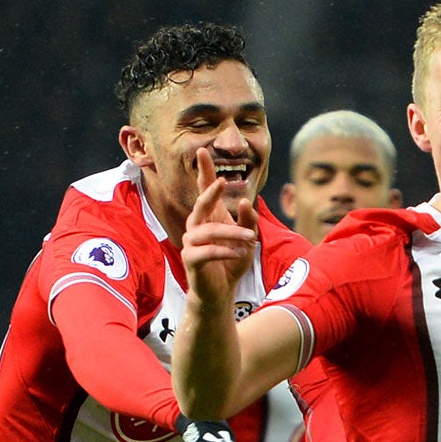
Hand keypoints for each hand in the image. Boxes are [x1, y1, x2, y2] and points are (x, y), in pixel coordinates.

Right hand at [181, 149, 258, 314]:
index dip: (204, 171)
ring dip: (232, 232)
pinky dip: (226, 250)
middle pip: (201, 203)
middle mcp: (197, 225)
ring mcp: (191, 241)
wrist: (221, 291)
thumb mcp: (247, 239)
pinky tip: (241, 252)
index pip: (205, 189)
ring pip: (209, 229)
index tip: (203, 150)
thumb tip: (243, 201)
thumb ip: (248, 220)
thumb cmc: (232, 261)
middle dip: (211, 192)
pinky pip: (208, 251)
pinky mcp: (191, 259)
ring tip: (249, 237)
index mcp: (210, 216)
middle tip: (223, 181)